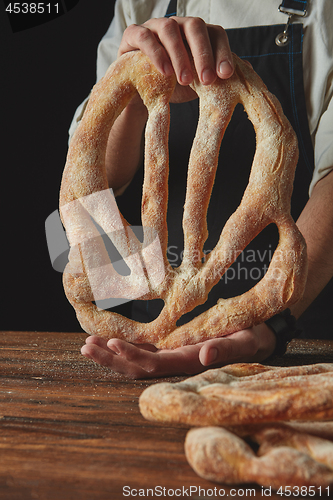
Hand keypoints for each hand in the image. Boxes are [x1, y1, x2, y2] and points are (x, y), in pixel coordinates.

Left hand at [81, 323, 275, 378]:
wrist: (256, 336)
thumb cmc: (252, 337)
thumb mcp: (244, 341)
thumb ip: (225, 348)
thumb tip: (205, 357)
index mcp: (188, 361)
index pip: (154, 364)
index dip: (132, 356)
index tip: (112, 342)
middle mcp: (176, 362)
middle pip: (136, 367)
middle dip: (111, 359)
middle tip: (85, 346)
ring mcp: (172, 356)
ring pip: (136, 360)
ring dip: (112, 354)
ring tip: (88, 344)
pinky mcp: (172, 348)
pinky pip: (144, 350)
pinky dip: (125, 346)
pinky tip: (110, 339)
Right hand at [118, 16, 233, 102]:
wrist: (139, 95)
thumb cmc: (171, 86)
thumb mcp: (198, 84)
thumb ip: (217, 76)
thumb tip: (248, 72)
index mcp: (197, 35)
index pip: (215, 34)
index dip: (222, 52)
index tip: (226, 75)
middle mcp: (178, 26)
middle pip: (195, 26)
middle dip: (204, 54)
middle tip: (207, 80)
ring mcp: (155, 27)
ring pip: (170, 29)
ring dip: (180, 55)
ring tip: (185, 80)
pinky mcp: (134, 35)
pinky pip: (145, 36)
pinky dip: (156, 53)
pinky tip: (165, 72)